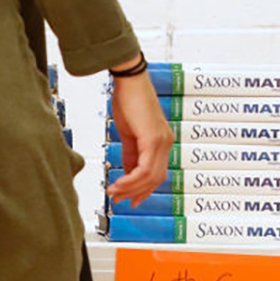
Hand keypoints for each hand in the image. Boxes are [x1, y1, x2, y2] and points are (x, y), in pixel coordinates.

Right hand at [106, 58, 173, 207]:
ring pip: (150, 177)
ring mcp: (161, 141)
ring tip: (114, 192)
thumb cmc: (129, 99)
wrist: (129, 81)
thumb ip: (130, 153)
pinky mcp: (153, 139)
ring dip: (130, 188)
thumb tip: (127, 171)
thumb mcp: (128, 132)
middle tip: (119, 199)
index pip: (155, 173)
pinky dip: (130, 180)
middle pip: (154, 179)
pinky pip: (144, 169)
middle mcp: (165, 143)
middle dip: (135, 193)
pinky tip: (118, 183)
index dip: (142, 189)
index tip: (129, 198)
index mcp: (161, 141)